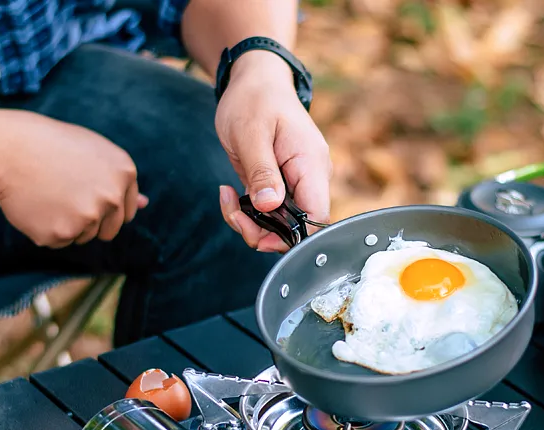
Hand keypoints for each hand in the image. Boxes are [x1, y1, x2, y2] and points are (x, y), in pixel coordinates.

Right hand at [0, 109, 146, 247]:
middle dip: (89, 220)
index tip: (84, 193)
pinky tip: (35, 205)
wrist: (7, 149)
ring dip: (66, 224)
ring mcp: (87, 218)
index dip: (103, 204)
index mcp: (124, 173)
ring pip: (82, 236)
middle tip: (62, 194)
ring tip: (46, 194)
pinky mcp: (60, 234)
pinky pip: (57, 241)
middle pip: (109, 231)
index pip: (126, 211)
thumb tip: (145, 204)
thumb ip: (119, 180)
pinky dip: (45, 229)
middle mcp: (111, 197)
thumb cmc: (49, 146)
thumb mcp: (93, 152)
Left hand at [215, 51, 330, 252]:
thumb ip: (262, 171)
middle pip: (297, 227)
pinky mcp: (281, 184)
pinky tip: (230, 193)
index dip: (291, 235)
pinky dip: (248, 212)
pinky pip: (269, 212)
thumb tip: (270, 206)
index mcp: (311, 164)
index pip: (316, 217)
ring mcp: (296, 182)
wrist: (255, 80)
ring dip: (251, 223)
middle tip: (233, 211)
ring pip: (280, 223)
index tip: (258, 231)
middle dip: (262, 231)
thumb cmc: (254, 99)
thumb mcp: (251, 133)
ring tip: (227, 198)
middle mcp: (310, 177)